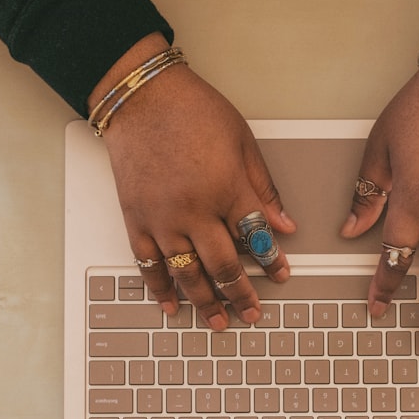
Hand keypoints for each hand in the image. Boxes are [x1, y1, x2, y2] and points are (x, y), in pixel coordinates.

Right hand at [93, 36, 294, 330]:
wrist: (141, 97)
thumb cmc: (192, 109)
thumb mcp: (242, 141)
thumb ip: (263, 188)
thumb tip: (283, 224)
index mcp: (227, 188)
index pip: (257, 237)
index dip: (272, 261)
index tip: (280, 275)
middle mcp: (194, 210)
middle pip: (223, 265)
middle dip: (241, 295)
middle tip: (252, 314)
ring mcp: (162, 218)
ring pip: (187, 272)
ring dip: (205, 302)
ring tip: (218, 321)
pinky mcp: (135, 219)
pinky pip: (148, 263)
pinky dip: (160, 287)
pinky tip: (171, 303)